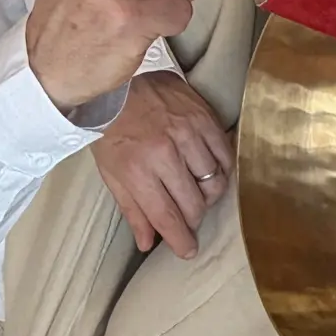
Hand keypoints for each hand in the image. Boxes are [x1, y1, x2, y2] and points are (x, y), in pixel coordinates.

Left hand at [92, 72, 233, 258]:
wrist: (117, 84)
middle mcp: (164, 154)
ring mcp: (187, 134)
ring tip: (197, 193)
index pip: (167, 216)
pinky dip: (221, 170)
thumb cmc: (110, 131)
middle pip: (194, 204)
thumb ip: (132, 210)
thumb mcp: (111, 174)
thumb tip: (147, 243)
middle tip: (187, 217)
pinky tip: (210, 171)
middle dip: (193, 219)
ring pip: (214, 183)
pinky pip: (225, 156)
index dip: (180, 239)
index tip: (188, 250)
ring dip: (208, 196)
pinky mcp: (203, 118)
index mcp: (137, 170)